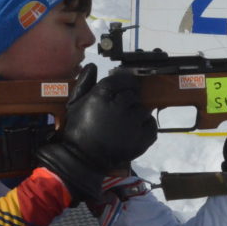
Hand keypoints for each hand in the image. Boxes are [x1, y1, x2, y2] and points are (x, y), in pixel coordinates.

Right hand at [36, 64, 157, 203]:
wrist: (82, 159)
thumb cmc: (77, 130)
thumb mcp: (74, 104)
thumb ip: (84, 83)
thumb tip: (92, 65)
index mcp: (102, 95)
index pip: (122, 80)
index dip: (124, 83)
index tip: (122, 89)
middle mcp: (119, 106)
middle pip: (134, 94)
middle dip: (128, 100)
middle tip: (119, 110)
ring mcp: (132, 123)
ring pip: (143, 109)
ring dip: (137, 114)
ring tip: (125, 123)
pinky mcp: (141, 138)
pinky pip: (152, 125)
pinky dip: (146, 127)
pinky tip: (134, 131)